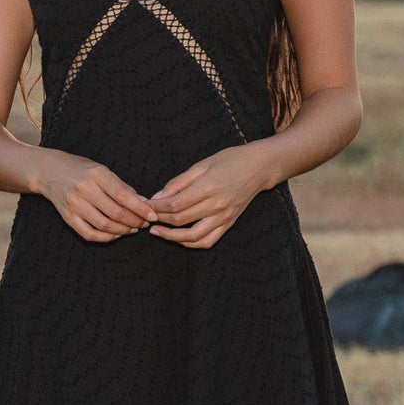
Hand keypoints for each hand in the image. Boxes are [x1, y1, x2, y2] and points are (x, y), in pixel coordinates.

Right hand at [38, 151, 157, 242]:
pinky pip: (89, 234)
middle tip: (144, 223)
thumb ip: (122, 187)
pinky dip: (105, 238)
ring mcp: (74, 205)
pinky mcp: (67, 217)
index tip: (152, 215)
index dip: (140, 208)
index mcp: (96, 175)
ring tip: (133, 229)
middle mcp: (84, 190)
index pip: (122, 195)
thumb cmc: (81, 169)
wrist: (50, 171)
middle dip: (134, 221)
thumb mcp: (103, 171)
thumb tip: (144, 203)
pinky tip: (116, 234)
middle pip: (115, 213)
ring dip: (123, 231)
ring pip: (104, 225)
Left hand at [147, 145, 268, 247]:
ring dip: (172, 237)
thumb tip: (157, 197)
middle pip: (180, 220)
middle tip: (146, 217)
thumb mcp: (201, 164)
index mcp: (208, 187)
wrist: (259, 168)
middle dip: (159, 220)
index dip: (156, 208)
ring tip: (157, 232)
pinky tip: (178, 238)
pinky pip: (207, 241)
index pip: (174, 204)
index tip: (144, 206)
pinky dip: (190, 244)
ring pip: (192, 236)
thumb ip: (178, 182)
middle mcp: (216, 205)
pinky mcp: (229, 224)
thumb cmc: (230, 160)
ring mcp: (224, 217)